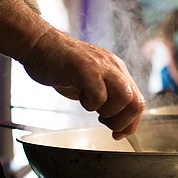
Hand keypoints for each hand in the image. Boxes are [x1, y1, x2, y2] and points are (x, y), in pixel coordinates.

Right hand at [22, 31, 145, 138]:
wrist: (39, 44)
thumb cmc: (61, 66)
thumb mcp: (90, 81)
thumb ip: (106, 95)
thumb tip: (116, 120)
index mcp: (117, 71)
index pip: (138, 102)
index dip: (131, 123)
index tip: (119, 133)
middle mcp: (114, 67)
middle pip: (136, 102)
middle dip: (122, 122)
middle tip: (104, 123)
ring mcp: (101, 66)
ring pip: (124, 98)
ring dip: (108, 113)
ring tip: (91, 107)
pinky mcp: (85, 68)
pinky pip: (99, 95)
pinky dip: (90, 104)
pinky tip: (80, 97)